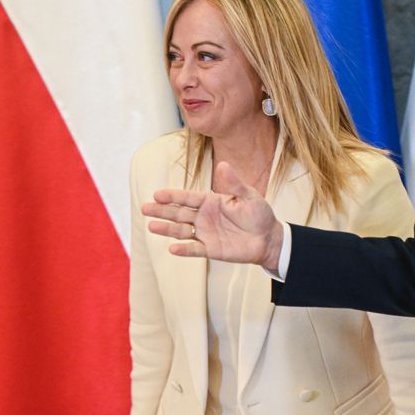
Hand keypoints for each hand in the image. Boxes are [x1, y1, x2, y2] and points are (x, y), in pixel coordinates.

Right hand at [142, 161, 284, 270]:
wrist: (269, 239)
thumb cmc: (259, 214)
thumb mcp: (249, 196)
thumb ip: (234, 183)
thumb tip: (223, 164)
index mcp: (211, 201)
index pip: (187, 197)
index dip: (173, 196)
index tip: (157, 194)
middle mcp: (204, 217)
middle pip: (179, 213)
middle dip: (162, 210)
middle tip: (145, 208)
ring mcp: (205, 233)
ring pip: (181, 231)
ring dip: (167, 229)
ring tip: (152, 226)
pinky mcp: (210, 250)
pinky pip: (194, 249)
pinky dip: (184, 250)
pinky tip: (172, 248)